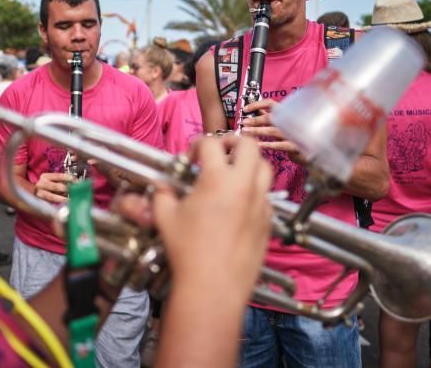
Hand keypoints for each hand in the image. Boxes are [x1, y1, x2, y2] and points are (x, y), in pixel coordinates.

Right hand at [34, 172, 74, 203]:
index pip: (59, 176)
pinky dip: (58, 205)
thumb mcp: (52, 181)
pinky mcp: (39, 202)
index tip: (78, 181)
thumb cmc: (47, 187)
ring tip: (72, 200)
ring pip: (52, 196)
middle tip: (77, 192)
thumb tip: (76, 183)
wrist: (34, 194)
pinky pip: (50, 203)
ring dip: (63, 199)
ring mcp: (39, 193)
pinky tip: (65, 206)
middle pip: (56, 186)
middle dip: (68, 189)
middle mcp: (41, 184)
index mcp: (45, 176)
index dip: (69, 178)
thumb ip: (62, 181)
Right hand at [153, 136, 272, 303]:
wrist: (212, 286)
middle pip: (248, 144)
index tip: (191, 156)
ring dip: (249, 163)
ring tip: (233, 171)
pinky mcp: (267, 221)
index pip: (210, 144)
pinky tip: (239, 201)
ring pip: (265, 167)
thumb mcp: (165, 217)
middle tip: (220, 152)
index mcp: (217, 179)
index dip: (197, 144)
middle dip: (232, 142)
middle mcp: (244, 186)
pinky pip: (266, 195)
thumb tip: (162, 186)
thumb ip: (163, 193)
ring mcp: (260, 203)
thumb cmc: (187, 253)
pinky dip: (255, 189)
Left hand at [239, 99, 306, 163]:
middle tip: (243, 123)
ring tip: (245, 132)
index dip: (257, 104)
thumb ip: (273, 116)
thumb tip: (258, 110)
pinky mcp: (296, 146)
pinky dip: (268, 144)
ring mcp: (293, 133)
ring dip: (257, 131)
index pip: (270, 103)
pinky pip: (280, 145)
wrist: (313, 151)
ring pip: (272, 131)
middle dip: (254, 120)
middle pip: (270, 117)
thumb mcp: (285, 124)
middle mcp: (290, 121)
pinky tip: (258, 145)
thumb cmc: (296, 136)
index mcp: (286, 113)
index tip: (245, 109)